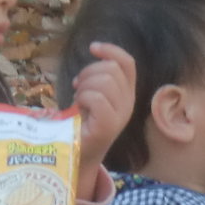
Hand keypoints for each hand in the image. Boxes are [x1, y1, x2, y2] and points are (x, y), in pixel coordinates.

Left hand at [72, 40, 135, 198]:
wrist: (77, 156)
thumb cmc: (81, 124)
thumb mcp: (93, 96)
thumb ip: (99, 77)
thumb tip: (96, 49)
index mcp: (126, 95)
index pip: (128, 64)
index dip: (111, 50)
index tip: (93, 47)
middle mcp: (128, 104)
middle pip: (112, 69)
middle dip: (88, 72)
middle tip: (77, 88)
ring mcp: (120, 116)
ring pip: (105, 81)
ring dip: (84, 86)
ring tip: (78, 99)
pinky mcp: (108, 126)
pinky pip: (97, 98)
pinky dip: (83, 98)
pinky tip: (78, 107)